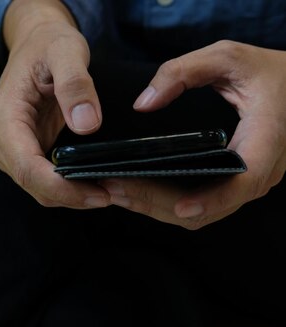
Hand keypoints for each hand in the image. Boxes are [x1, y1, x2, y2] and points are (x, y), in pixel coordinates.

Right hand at [0, 0, 109, 208]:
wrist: (35, 44)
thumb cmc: (48, 45)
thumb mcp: (67, 51)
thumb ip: (75, 85)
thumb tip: (86, 124)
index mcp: (3, 117)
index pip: (27, 167)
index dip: (61, 188)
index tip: (98, 194)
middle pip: (31, 184)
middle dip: (70, 196)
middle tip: (112, 194)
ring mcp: (3, 148)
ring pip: (35, 188)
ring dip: (68, 195)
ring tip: (105, 189)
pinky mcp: (16, 153)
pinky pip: (39, 181)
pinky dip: (64, 187)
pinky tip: (89, 182)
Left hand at [100, 40, 285, 228]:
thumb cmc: (265, 71)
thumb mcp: (227, 57)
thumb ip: (182, 72)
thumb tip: (143, 103)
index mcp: (267, 136)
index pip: (245, 179)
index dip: (214, 198)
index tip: (183, 208)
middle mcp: (264, 168)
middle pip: (213, 205)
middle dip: (161, 204)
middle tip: (116, 190)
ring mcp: (252, 181)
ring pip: (206, 213)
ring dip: (158, 208)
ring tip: (117, 193)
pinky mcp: (238, 185)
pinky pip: (205, 206)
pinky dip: (169, 205)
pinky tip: (138, 194)